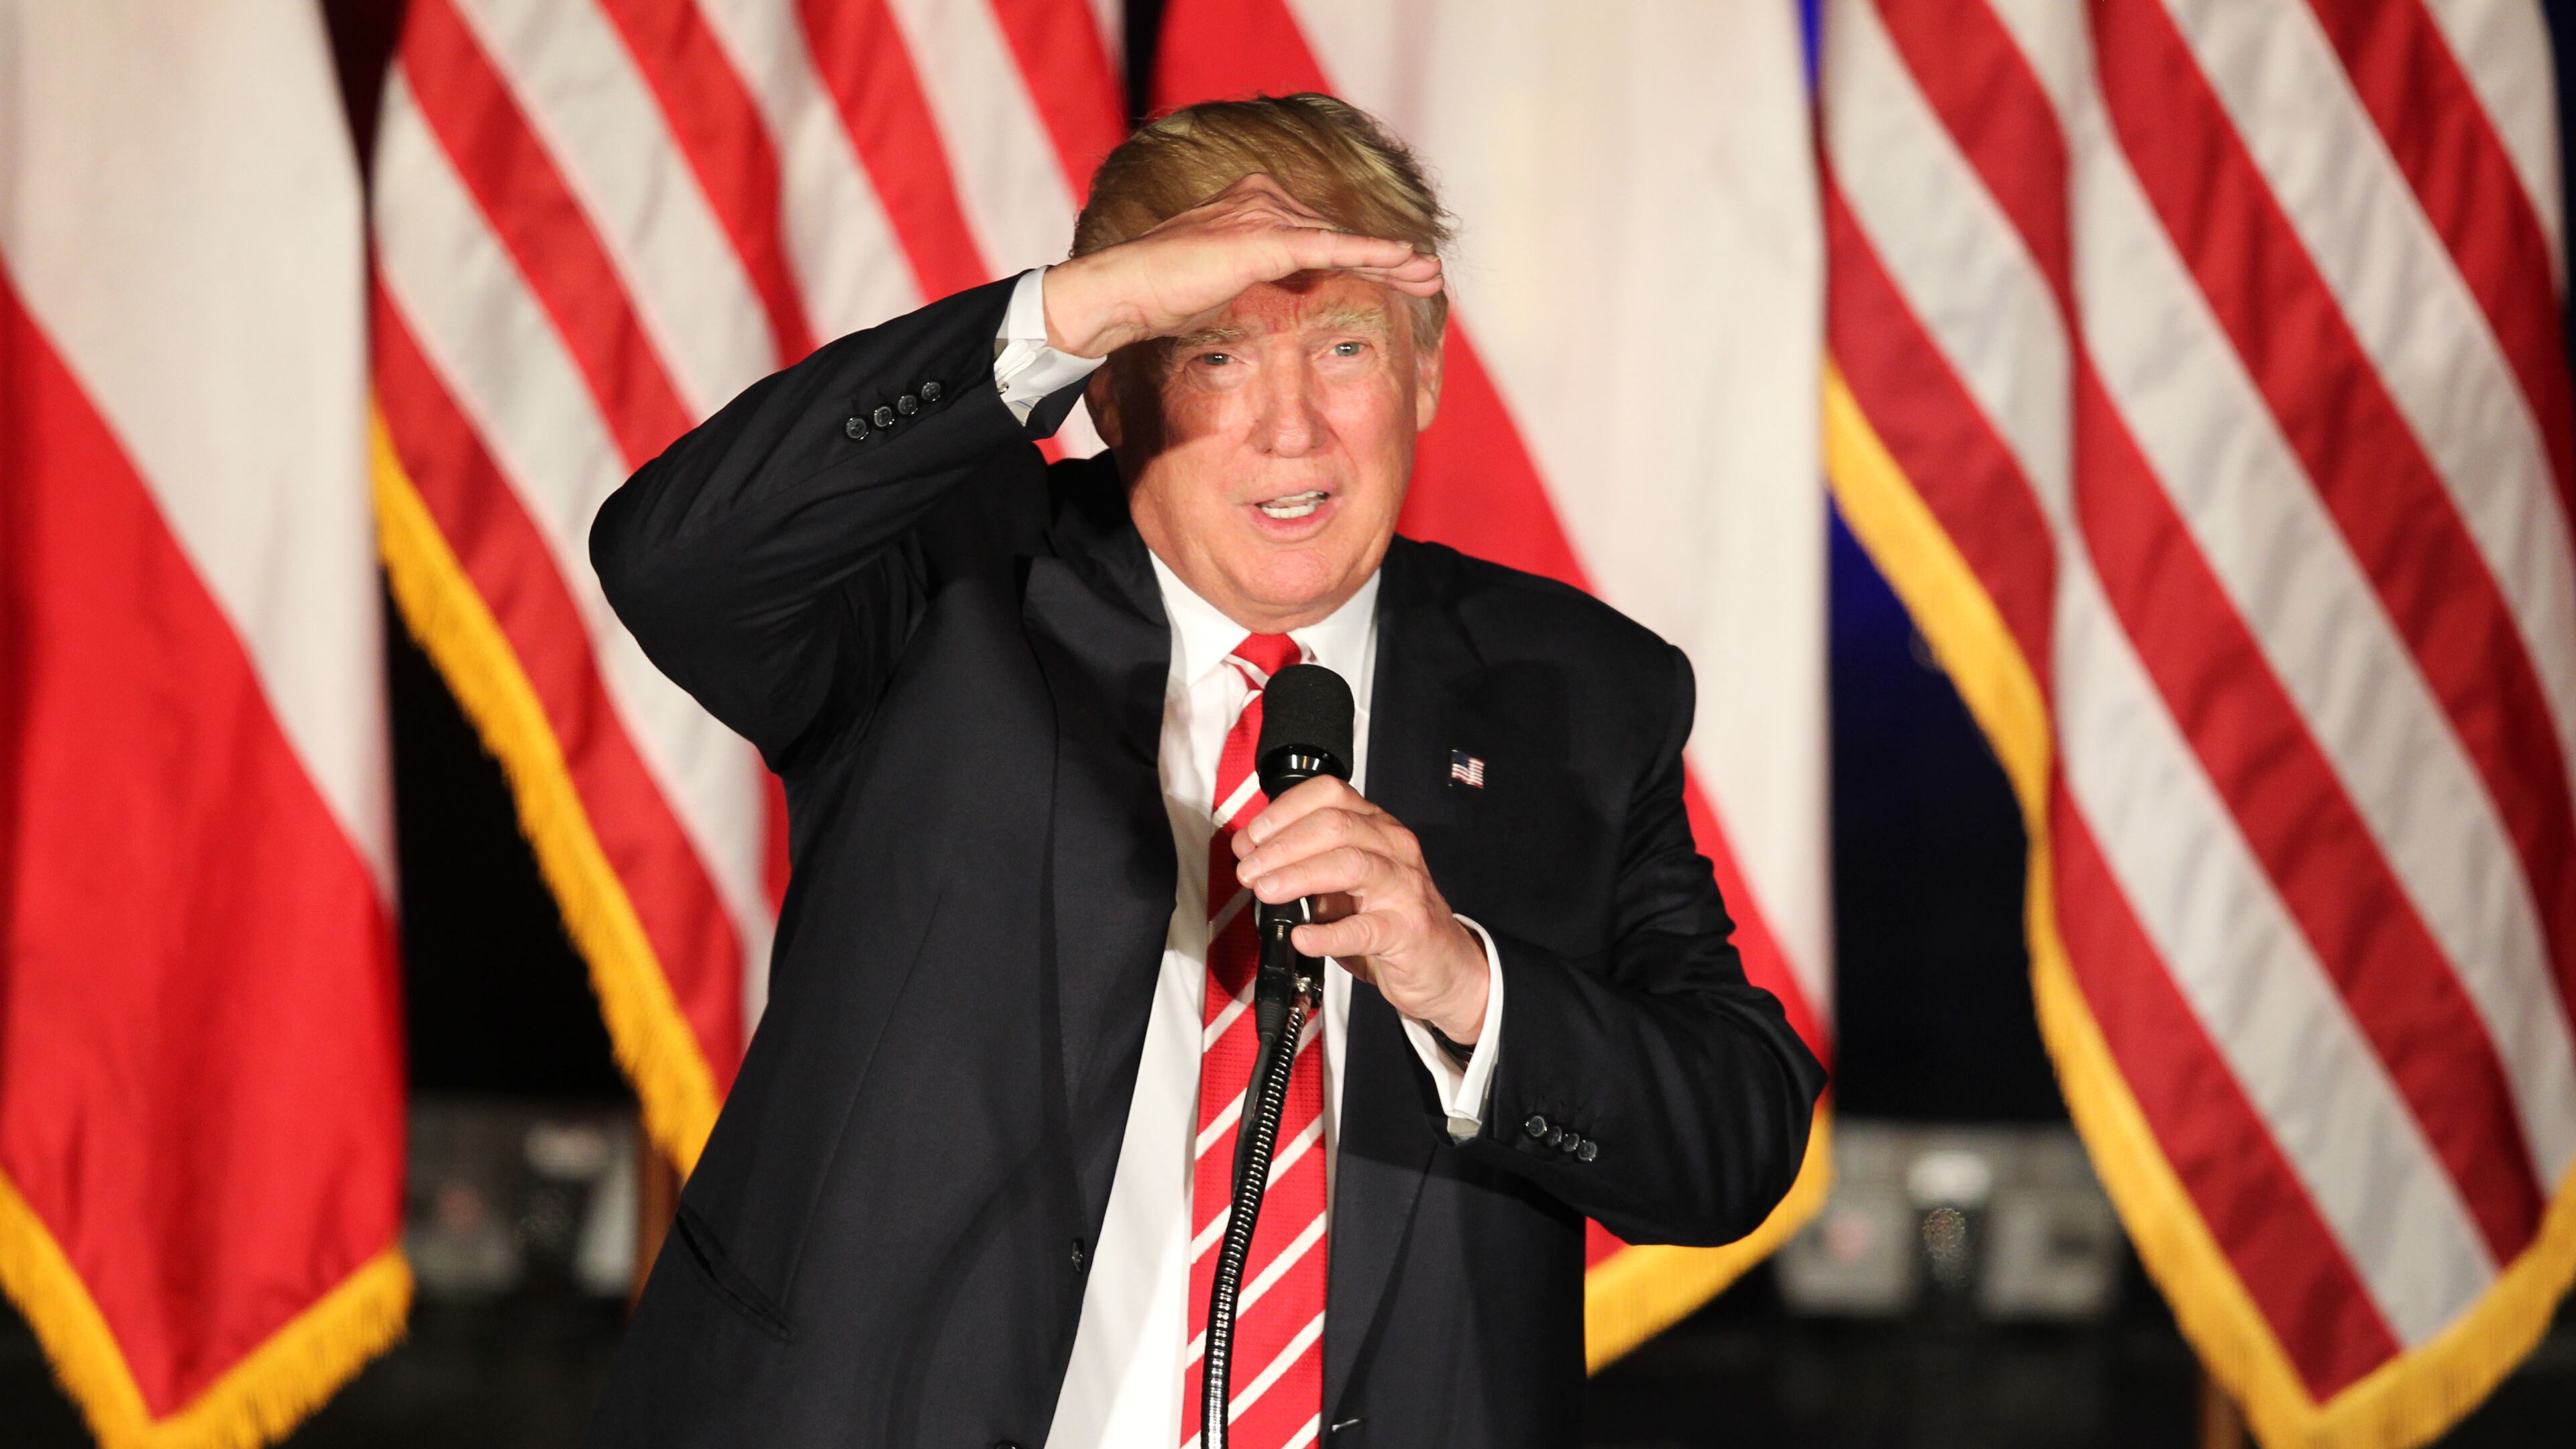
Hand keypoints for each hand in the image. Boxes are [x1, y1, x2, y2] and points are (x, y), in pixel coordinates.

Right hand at [1041, 173, 1443, 358]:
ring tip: (1430, 276)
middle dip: (1388, 258)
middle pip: (1339, 233)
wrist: (1122, 292)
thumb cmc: (1162, 295)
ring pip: (1342, 240)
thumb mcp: (1222, 282)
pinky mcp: (1263, 238)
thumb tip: (1283, 291)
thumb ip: (1257, 276)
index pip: (1321, 233)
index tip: (1399, 275)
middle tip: (1430, 275)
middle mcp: (1263, 199)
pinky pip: (1329, 247)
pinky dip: (1370, 254)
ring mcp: (1263, 214)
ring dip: (1392, 260)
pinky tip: (1404, 261)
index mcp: (1254, 205)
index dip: (1363, 256)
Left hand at [1231, 776, 1489, 1041]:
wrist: (1443, 965)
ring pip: (1350, 864)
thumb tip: (1250, 852)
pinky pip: (1365, 929)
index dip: (1284, 810)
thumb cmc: (1391, 920)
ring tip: (1266, 891)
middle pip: (1335, 825)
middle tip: (1249, 869)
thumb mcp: (1343, 884)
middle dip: (1282, 845)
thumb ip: (1303, 863)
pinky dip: (1328, 933)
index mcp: (1376, 828)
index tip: (1252, 836)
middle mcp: (1394, 848)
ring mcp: (1404, 888)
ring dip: (1299, 875)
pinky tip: (1303, 938)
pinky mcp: (1408, 930)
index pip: (1330, 794)